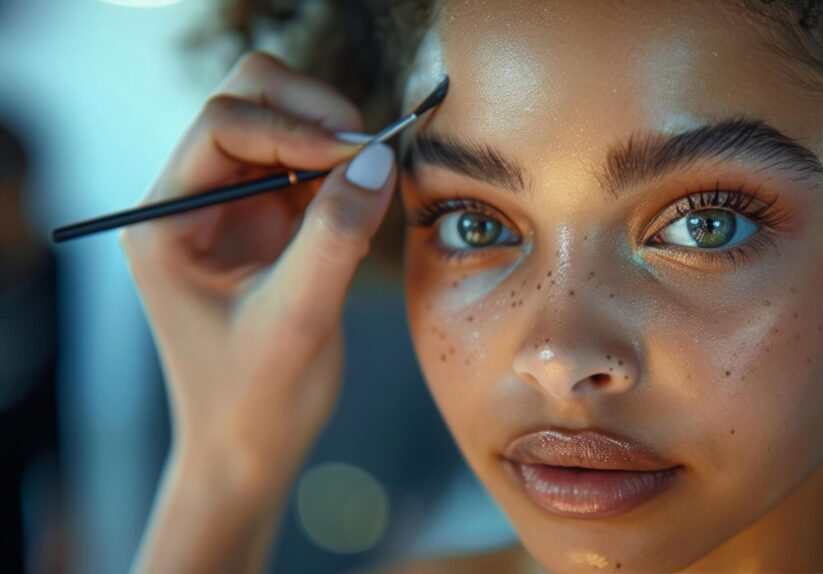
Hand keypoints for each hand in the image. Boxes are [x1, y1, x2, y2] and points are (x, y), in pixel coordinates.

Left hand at [119, 50, 395, 480]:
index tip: (355, 152)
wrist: (246, 450)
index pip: (222, 126)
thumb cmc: (255, 399)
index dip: (292, 127)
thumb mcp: (297, 319)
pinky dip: (339, 166)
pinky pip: (303, 165)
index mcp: (165, 223)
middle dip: (310, 113)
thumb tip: (378, 159)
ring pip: (277, 124)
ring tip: (373, 170)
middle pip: (245, 104)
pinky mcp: (265, 223)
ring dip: (329, 135)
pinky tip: (366, 189)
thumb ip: (335, 235)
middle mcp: (189, 204)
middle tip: (368, 149)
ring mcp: (227, 210)